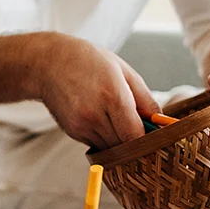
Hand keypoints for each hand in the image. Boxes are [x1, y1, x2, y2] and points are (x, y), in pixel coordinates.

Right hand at [37, 34, 158, 149]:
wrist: (48, 63)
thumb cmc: (88, 61)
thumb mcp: (123, 71)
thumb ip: (145, 99)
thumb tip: (161, 121)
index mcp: (113, 95)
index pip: (136, 135)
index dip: (149, 140)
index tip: (155, 137)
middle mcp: (95, 114)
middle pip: (125, 144)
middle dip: (135, 140)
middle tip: (139, 127)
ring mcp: (82, 125)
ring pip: (111, 147)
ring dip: (119, 139)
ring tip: (115, 117)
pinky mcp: (73, 132)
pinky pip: (97, 143)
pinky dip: (103, 136)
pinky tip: (98, 117)